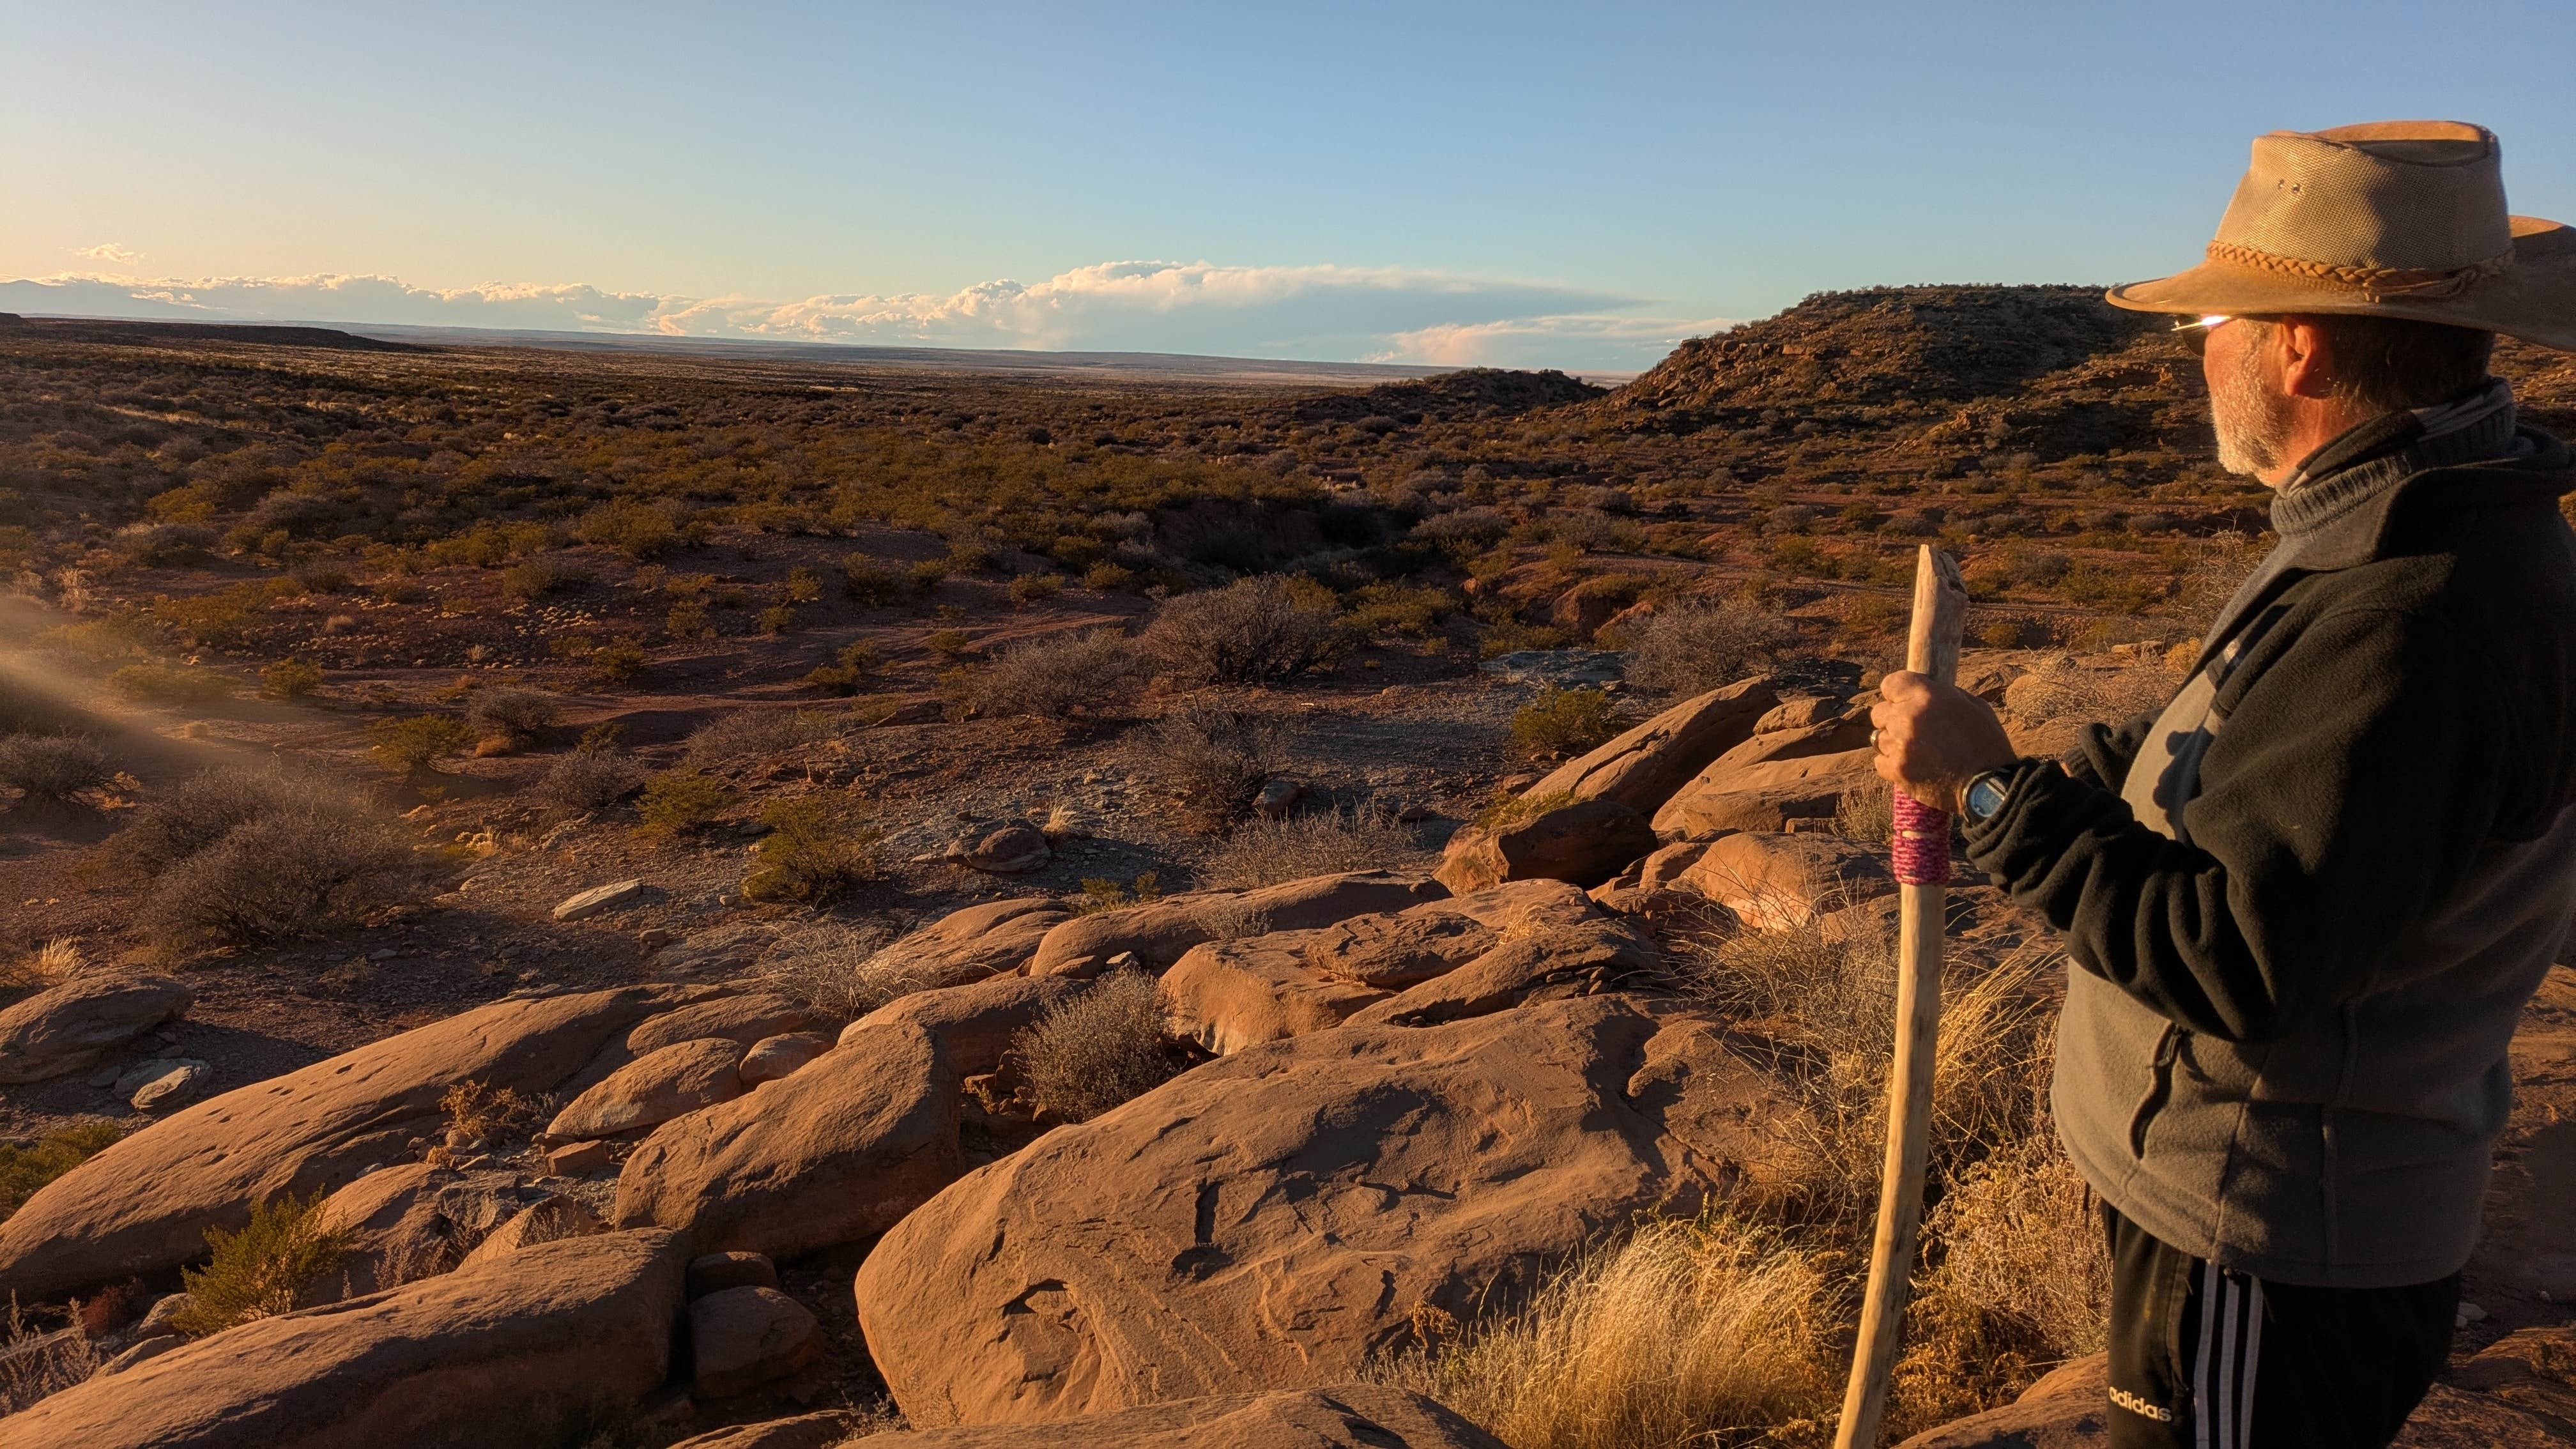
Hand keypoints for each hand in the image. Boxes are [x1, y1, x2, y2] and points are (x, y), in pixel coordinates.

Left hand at [1869, 671, 2016, 813]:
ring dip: (1894, 743)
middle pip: (1879, 712)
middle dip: (1892, 719)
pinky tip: (1913, 767)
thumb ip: (1942, 696)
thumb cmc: (1987, 744)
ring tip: (1918, 753)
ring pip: (1879, 738)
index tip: (1901, 701)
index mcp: (1928, 696)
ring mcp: (1900, 745)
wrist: (1989, 785)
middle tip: (1913, 731)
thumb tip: (1923, 693)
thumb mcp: (1973, 706)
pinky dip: (1892, 765)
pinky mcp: (1897, 769)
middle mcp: (1909, 717)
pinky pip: (1880, 762)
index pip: (1891, 683)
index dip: (1895, 693)